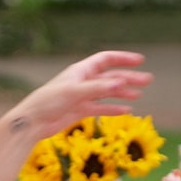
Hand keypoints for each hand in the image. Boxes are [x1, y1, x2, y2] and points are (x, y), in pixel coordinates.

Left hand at [17, 51, 150, 138]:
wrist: (33, 122)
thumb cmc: (49, 102)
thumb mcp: (75, 92)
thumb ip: (99, 88)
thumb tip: (121, 82)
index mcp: (81, 71)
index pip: (106, 60)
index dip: (123, 58)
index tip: (140, 60)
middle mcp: (83, 81)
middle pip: (110, 77)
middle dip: (129, 78)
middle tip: (147, 80)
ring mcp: (82, 96)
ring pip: (107, 92)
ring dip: (123, 93)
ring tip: (139, 95)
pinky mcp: (79, 110)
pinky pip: (101, 107)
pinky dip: (113, 108)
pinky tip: (126, 110)